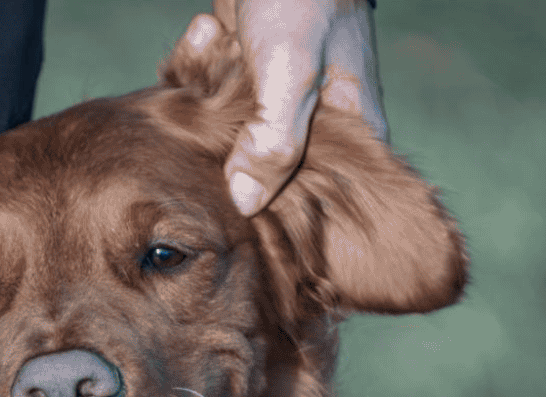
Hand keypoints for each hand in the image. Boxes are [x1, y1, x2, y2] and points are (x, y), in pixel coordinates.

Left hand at [215, 0, 387, 216]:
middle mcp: (313, 108)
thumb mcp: (290, 71)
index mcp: (349, 120)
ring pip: (228, 127)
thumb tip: (246, 203)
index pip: (326, 190)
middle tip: (206, 135)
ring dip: (205, 103)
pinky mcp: (241, 62)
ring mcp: (273, 85)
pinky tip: (205, 32)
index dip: (285, 206)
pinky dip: (196, 62)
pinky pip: (208, 86)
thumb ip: (274, 140)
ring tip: (213, 64)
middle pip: (264, 164)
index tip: (240, 214)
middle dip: (228, 152)